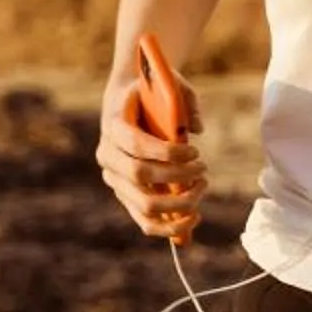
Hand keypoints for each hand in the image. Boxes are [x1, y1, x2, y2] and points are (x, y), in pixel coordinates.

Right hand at [97, 62, 205, 243]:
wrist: (128, 101)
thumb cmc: (153, 92)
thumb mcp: (169, 84)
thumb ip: (185, 101)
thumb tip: (197, 128)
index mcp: (113, 125)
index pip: (136, 145)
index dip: (168, 151)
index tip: (195, 150)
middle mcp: (107, 155)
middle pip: (140, 176)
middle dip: (178, 176)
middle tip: (203, 168)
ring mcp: (115, 178)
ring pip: (143, 204)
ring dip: (179, 203)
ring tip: (202, 186)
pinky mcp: (125, 194)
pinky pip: (145, 220)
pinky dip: (170, 226)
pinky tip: (194, 218)